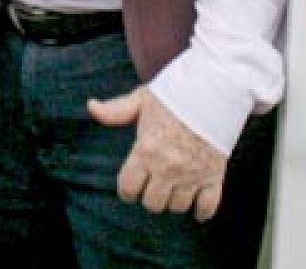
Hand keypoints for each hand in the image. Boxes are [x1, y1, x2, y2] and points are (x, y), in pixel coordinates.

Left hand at [87, 87, 226, 221]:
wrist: (213, 92)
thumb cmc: (174, 95)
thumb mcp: (141, 100)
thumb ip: (116, 110)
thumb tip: (91, 106)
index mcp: (146, 150)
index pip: (129, 188)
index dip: (127, 190)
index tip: (130, 187)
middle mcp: (167, 167)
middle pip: (153, 204)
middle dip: (149, 196)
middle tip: (152, 186)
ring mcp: (192, 174)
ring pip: (178, 207)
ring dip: (174, 201)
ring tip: (172, 190)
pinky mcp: (214, 176)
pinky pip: (208, 206)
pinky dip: (202, 212)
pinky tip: (196, 210)